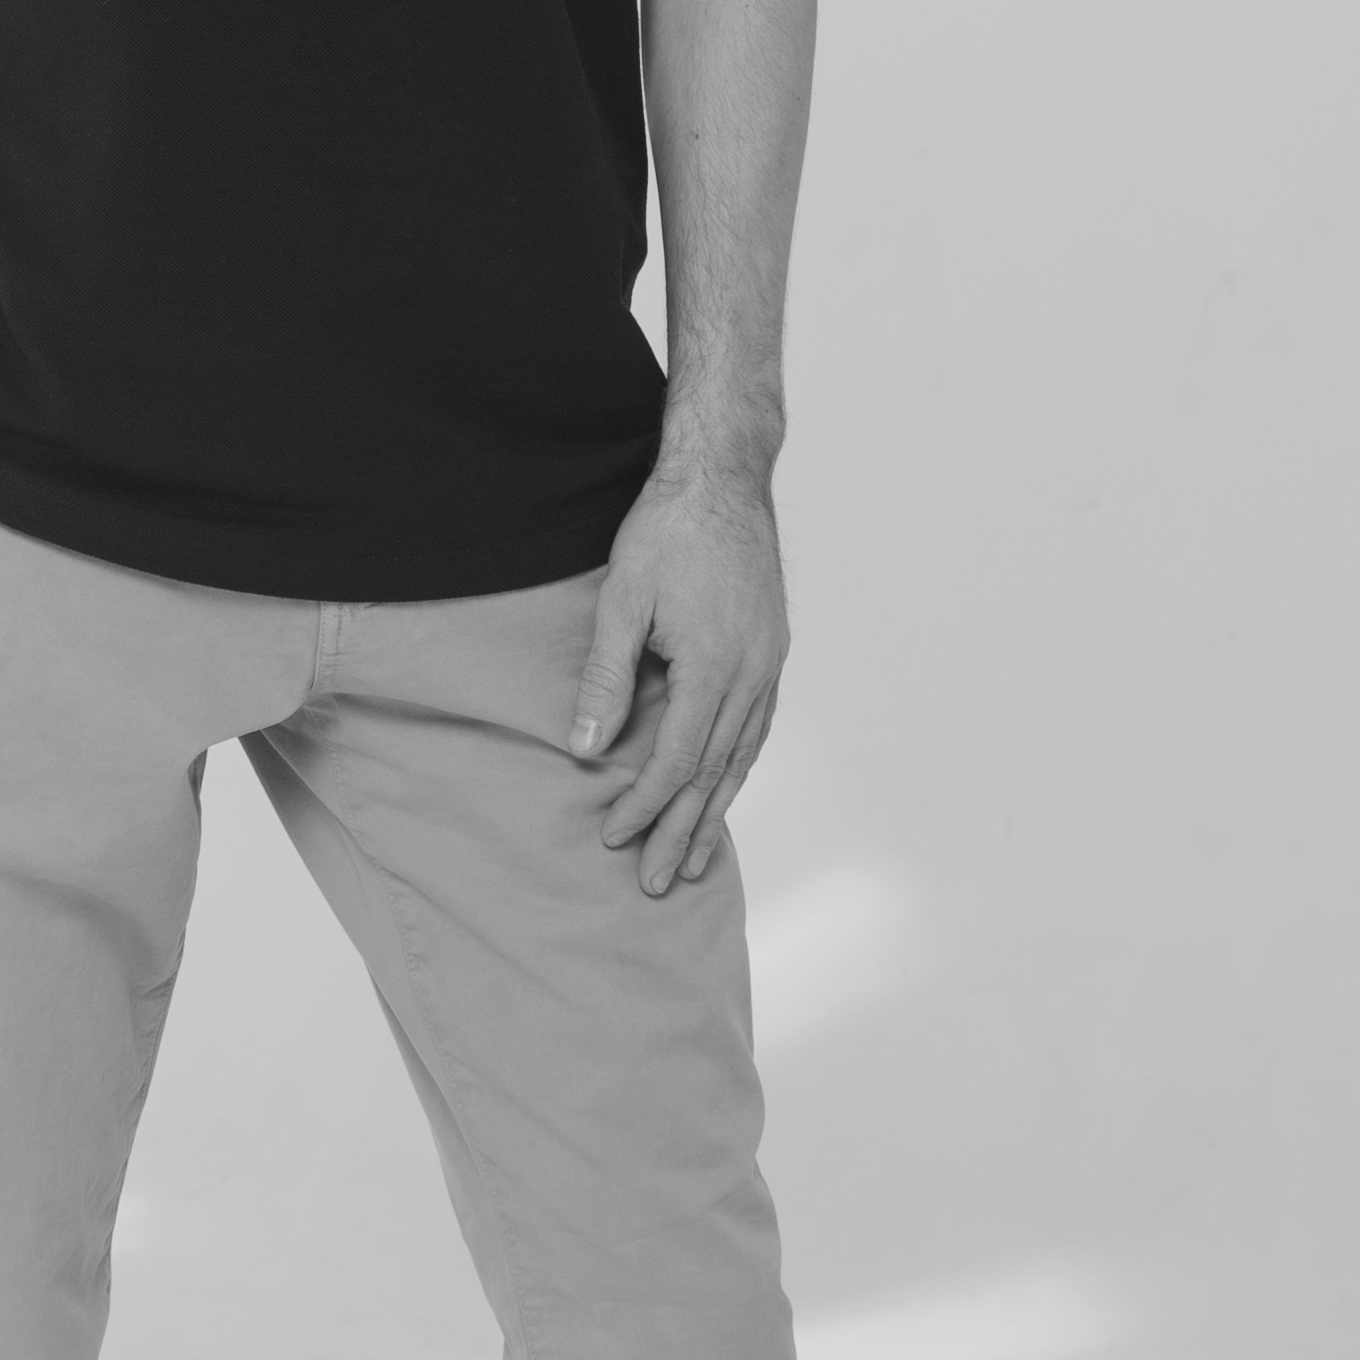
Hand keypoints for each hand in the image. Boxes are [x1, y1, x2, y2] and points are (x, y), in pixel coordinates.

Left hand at [567, 452, 785, 892]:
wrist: (723, 476)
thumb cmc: (667, 530)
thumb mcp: (622, 600)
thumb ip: (605, 678)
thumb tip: (585, 750)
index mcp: (714, 667)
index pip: (676, 760)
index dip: (645, 805)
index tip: (615, 837)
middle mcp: (752, 674)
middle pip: (714, 772)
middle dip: (682, 831)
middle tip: (656, 882)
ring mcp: (770, 663)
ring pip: (742, 756)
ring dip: (716, 810)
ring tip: (694, 858)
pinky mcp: (773, 650)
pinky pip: (757, 727)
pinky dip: (737, 767)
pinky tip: (723, 788)